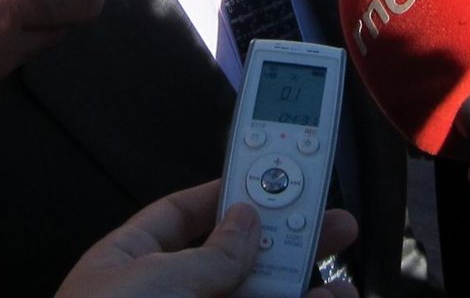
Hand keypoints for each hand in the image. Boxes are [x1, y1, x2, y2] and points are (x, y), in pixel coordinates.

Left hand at [55, 180, 358, 297]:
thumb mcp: (154, 283)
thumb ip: (208, 255)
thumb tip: (246, 220)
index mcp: (127, 264)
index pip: (180, 216)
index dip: (226, 196)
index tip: (271, 182)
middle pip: (230, 261)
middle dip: (280, 243)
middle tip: (328, 225)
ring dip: (299, 289)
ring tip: (342, 281)